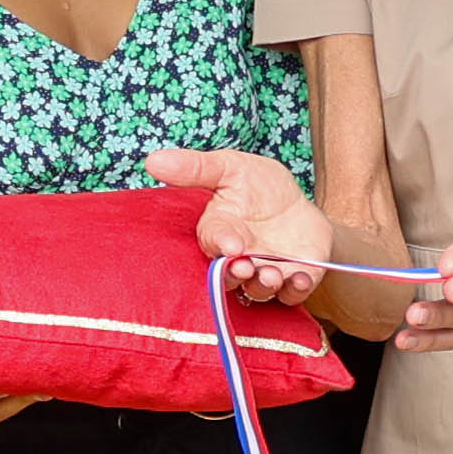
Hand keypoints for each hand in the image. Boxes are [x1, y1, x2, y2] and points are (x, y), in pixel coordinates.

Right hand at [152, 146, 332, 309]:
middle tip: (246, 268)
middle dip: (236, 274)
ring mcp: (266, 271)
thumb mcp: (231, 168)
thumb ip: (196, 168)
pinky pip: (291, 294)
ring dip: (263, 284)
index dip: (221, 244)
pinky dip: (295, 288)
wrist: (300, 205)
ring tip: (272, 275)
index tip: (232, 245)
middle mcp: (239, 258)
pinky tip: (300, 277)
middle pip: (230, 276)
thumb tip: (152, 159)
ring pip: (258, 289)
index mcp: (220, 231)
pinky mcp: (293, 279)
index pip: (214, 241)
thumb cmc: (259, 187)